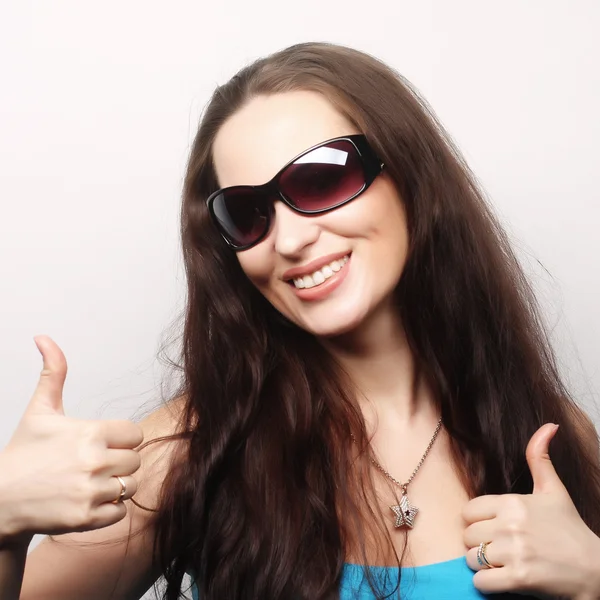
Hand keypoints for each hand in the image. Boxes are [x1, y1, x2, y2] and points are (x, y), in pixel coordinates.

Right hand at [0, 335, 143, 542]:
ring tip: (92, 482)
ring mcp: (91, 491)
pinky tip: (87, 500)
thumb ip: (53, 373)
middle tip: (93, 464)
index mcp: (90, 433)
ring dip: (117, 485)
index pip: (135, 434)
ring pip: (131, 485)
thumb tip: (44, 337)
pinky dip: (109, 508)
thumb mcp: (40, 410)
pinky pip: (121, 511)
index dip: (121, 439)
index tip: (102, 443)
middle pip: (135, 460)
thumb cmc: (24, 454)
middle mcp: (94, 461)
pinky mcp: (87, 518)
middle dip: (119, 462)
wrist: (0, 502)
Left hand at [462, 423, 599, 598]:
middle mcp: (511, 524)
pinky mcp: (519, 578)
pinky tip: (505, 580)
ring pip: (471, 558)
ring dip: (483, 566)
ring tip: (504, 564)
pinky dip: (487, 585)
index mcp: (513, 502)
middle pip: (467, 535)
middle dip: (479, 545)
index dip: (478, 523)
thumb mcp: (554, 491)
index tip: (495, 529)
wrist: (596, 571)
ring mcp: (515, 551)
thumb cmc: (569, 530)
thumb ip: (540, 457)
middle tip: (502, 549)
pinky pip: (480, 582)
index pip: (468, 511)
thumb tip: (549, 425)